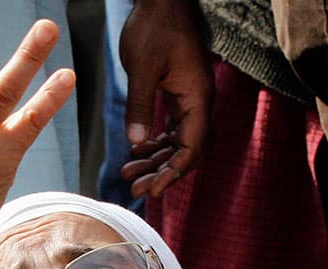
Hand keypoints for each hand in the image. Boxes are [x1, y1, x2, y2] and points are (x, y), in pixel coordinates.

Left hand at [118, 0, 213, 197]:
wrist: (161, 0)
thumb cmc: (153, 27)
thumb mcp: (142, 68)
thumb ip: (140, 106)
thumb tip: (137, 143)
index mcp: (197, 97)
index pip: (192, 147)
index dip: (174, 172)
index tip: (154, 190)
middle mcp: (199, 102)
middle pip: (188, 150)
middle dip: (163, 172)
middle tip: (137, 190)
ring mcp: (190, 98)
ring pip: (179, 141)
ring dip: (156, 160)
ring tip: (129, 175)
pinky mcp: (179, 93)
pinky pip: (173, 127)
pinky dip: (156, 143)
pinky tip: (138, 152)